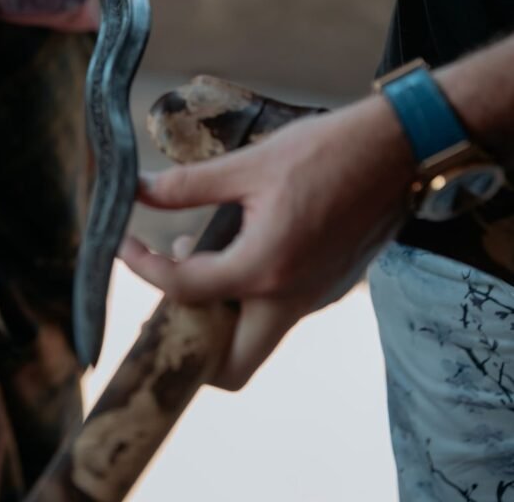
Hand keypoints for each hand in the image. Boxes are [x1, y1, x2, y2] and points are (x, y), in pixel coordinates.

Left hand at [120, 95, 414, 389]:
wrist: (393, 150)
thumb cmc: (324, 152)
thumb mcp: (248, 163)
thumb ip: (189, 185)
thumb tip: (138, 189)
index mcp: (265, 270)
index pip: (184, 290)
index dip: (143, 269)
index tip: (124, 245)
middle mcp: (291, 300)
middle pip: (231, 366)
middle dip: (192, 346)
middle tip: (168, 293)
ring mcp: (314, 299)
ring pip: (255, 339)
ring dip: (220, 314)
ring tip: (200, 250)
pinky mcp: (328, 288)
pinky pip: (278, 313)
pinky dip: (248, 296)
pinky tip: (240, 243)